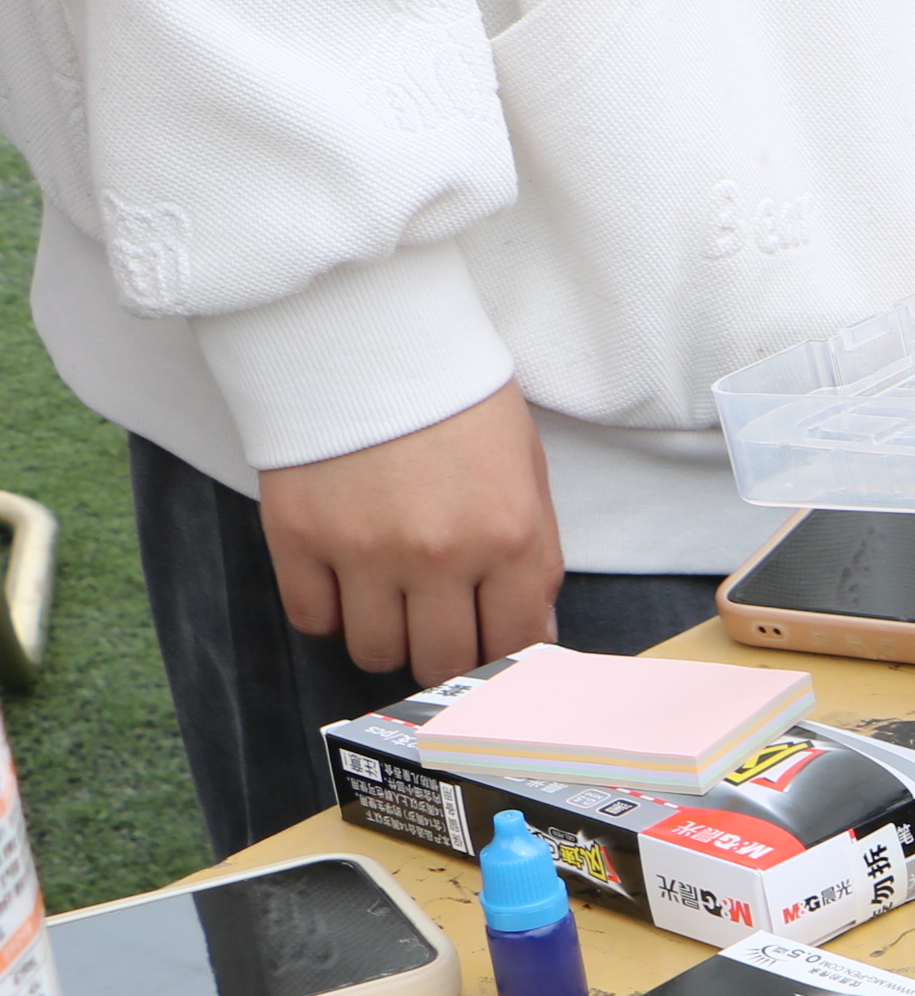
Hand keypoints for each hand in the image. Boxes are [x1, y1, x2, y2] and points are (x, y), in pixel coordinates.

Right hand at [256, 380, 563, 682]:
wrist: (367, 333)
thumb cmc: (457, 401)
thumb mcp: (526, 472)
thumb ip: (534, 559)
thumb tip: (531, 634)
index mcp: (509, 536)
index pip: (512, 645)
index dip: (503, 657)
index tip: (488, 644)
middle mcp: (440, 554)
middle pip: (439, 663)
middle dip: (444, 656)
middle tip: (438, 628)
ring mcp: (364, 550)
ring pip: (373, 653)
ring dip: (385, 638)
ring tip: (391, 602)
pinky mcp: (299, 537)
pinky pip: (312, 620)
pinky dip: (330, 614)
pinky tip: (345, 583)